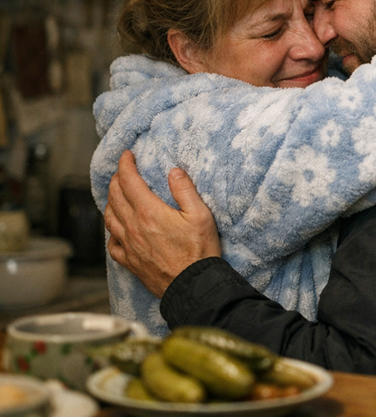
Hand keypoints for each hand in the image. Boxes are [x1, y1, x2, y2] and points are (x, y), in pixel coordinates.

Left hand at [104, 150, 221, 297]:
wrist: (193, 285)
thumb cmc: (199, 251)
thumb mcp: (201, 215)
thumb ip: (185, 190)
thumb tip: (174, 172)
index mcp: (149, 212)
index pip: (128, 181)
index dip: (125, 165)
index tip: (127, 156)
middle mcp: (133, 227)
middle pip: (114, 197)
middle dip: (116, 180)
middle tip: (123, 172)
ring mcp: (129, 245)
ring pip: (109, 218)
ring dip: (110, 202)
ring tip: (116, 196)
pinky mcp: (130, 261)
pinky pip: (112, 244)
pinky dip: (112, 231)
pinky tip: (118, 230)